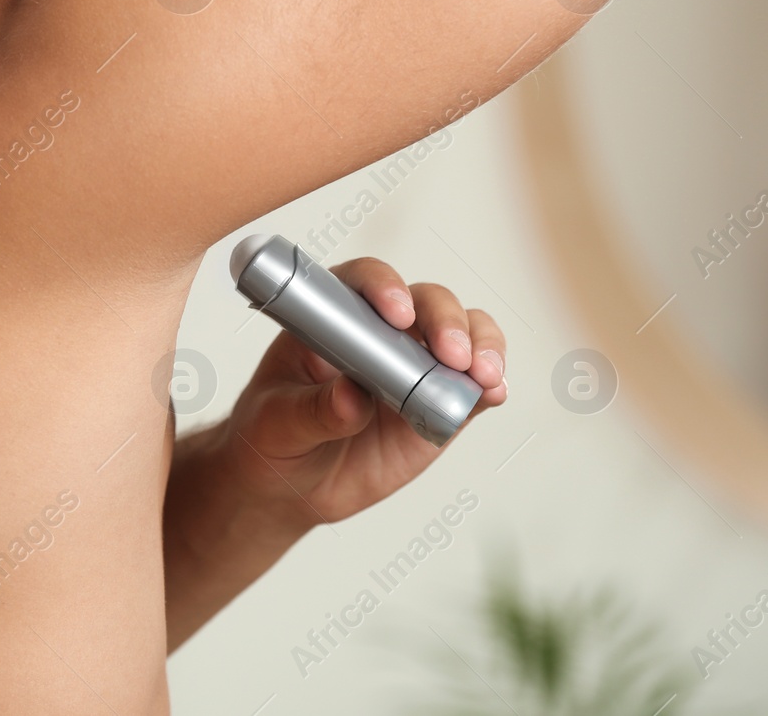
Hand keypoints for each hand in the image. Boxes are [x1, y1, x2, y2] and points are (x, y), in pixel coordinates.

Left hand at [216, 256, 507, 529]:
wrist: (292, 484)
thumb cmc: (274, 437)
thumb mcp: (277, 424)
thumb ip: (312, 411)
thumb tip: (353, 397)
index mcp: (334, 317)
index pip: (364, 282)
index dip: (384, 287)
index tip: (396, 315)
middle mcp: (383, 330)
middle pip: (427, 301)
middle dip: (445, 321)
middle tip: (450, 354)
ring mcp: (417, 364)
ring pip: (464, 333)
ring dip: (481, 346)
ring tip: (482, 375)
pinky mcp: (442, 402)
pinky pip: (473, 386)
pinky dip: (490, 385)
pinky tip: (493, 393)